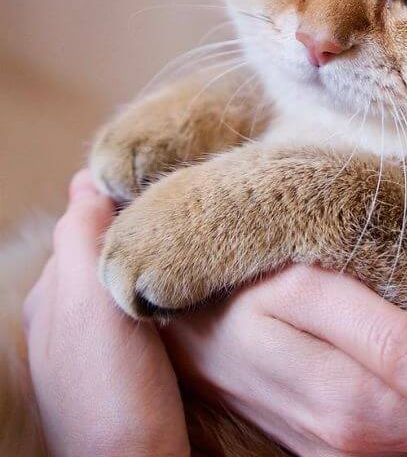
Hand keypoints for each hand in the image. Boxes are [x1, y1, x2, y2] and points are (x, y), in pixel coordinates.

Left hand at [23, 171, 189, 456]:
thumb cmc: (111, 389)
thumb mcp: (89, 301)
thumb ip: (82, 237)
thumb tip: (86, 176)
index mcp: (52, 293)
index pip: (84, 218)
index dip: (122, 194)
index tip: (164, 176)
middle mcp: (68, 315)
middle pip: (108, 245)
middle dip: (140, 223)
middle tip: (189, 206)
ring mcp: (99, 342)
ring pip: (128, 275)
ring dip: (155, 255)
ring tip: (193, 241)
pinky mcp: (130, 363)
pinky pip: (144, 304)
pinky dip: (163, 286)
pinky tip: (187, 288)